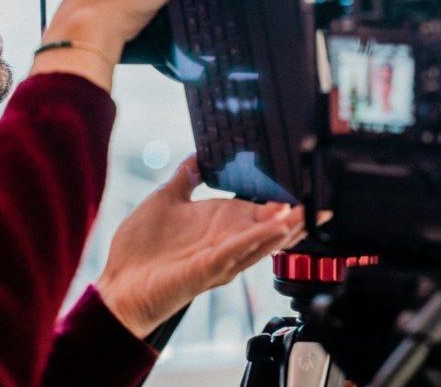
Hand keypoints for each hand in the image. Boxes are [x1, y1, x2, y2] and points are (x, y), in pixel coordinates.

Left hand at [95, 157, 304, 338]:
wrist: (118, 286)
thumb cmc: (139, 251)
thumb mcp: (165, 200)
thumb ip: (185, 177)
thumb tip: (198, 155)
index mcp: (219, 224)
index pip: (257, 210)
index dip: (280, 199)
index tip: (302, 184)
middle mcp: (225, 241)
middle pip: (269, 227)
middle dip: (295, 216)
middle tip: (321, 201)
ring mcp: (220, 256)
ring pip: (262, 240)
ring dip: (287, 226)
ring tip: (309, 211)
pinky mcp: (208, 269)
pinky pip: (240, 251)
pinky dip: (261, 238)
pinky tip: (279, 227)